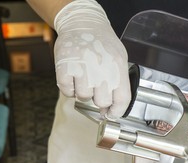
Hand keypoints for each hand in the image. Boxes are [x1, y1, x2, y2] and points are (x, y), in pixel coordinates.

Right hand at [53, 0, 130, 118]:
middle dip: (99, 100)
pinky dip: (69, 89)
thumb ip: (119, 82)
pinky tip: (73, 78)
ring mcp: (82, 67)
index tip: (111, 114)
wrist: (83, 23)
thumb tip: (112, 108)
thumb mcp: (119, 59)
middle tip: (96, 89)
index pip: (122, 99)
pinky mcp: (65, 67)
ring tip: (84, 79)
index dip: (117, 111)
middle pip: (102, 101)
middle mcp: (101, 67)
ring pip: (83, 97)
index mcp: (118, 66)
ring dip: (83, 93)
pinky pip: (67, 91)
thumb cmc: (102, 43)